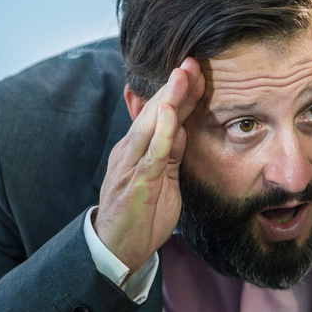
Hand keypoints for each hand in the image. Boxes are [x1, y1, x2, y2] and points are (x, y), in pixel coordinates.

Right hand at [95, 58, 204, 271]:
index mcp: (138, 149)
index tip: (196, 70)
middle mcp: (131, 151)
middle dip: (174, 86)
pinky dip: (160, 133)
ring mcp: (131, 165)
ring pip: (150, 126)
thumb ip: (169, 153)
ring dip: (167, 99)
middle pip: (154, 112)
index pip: (161, 114)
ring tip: (182, 76)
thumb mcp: (162, 179)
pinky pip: (150, 154)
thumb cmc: (140, 215)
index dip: (179, 92)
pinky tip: (168, 114)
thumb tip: (182, 127)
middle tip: (191, 61)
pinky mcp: (136, 184)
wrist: (115, 250)